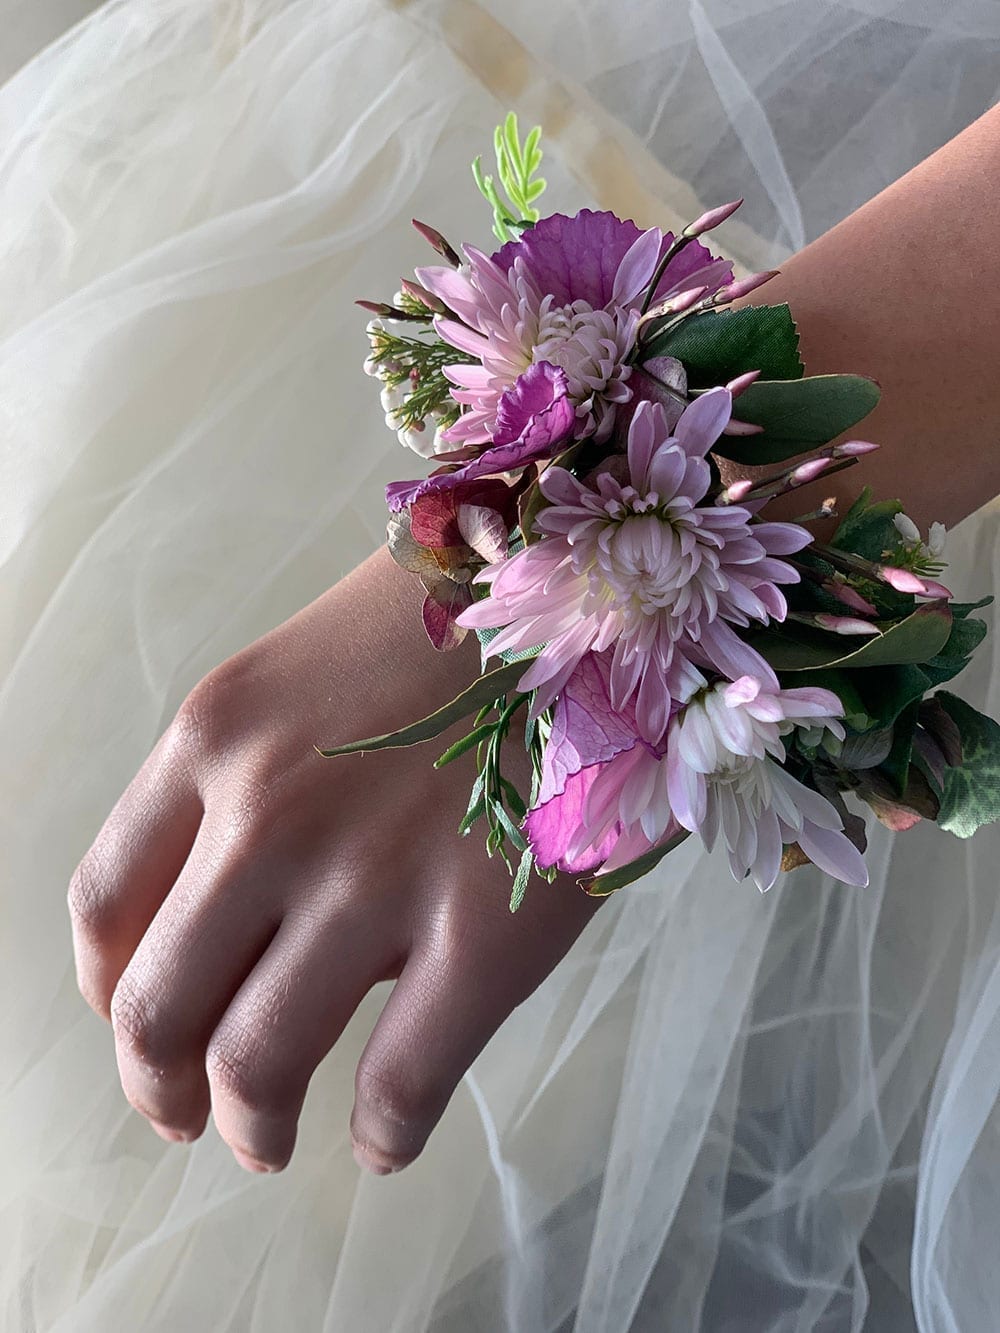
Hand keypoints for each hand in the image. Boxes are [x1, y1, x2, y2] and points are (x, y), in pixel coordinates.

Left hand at [67, 546, 603, 1173]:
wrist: (601, 588)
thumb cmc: (458, 619)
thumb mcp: (310, 667)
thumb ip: (253, 776)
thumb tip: (238, 905)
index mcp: (216, 736)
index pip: (105, 901)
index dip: (109, 987)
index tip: (137, 1021)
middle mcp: (269, 814)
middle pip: (159, 1004)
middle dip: (161, 1085)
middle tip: (187, 1115)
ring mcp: (372, 878)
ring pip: (258, 1062)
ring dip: (250, 1124)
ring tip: (266, 1141)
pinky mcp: (484, 934)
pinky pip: (402, 1082)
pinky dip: (383, 1133)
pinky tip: (386, 1140)